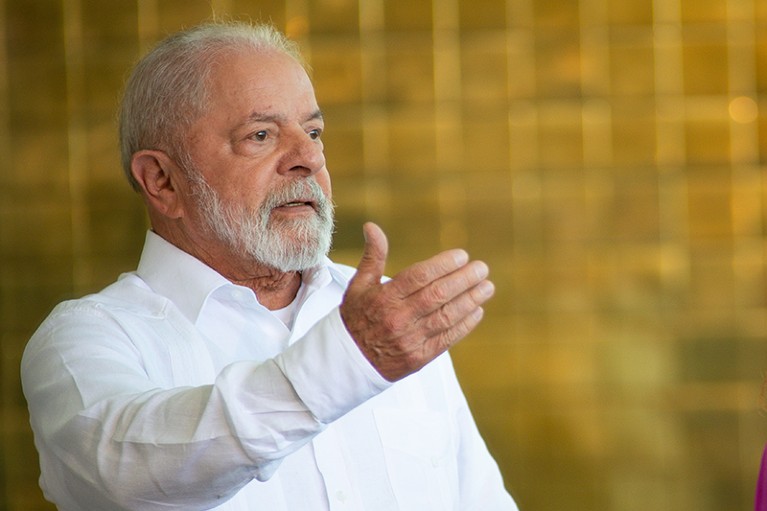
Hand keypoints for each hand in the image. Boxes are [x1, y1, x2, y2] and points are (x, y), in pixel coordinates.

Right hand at [340, 222, 494, 381]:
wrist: (348, 362)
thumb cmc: (356, 318)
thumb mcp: (358, 286)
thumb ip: (372, 257)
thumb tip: (371, 226)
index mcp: (384, 298)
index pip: (418, 277)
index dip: (443, 265)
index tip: (462, 256)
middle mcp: (398, 318)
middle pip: (437, 295)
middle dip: (463, 280)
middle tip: (481, 268)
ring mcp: (410, 339)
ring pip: (446, 316)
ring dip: (470, 300)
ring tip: (487, 287)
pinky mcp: (419, 357)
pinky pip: (447, 339)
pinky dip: (465, 324)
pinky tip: (477, 310)